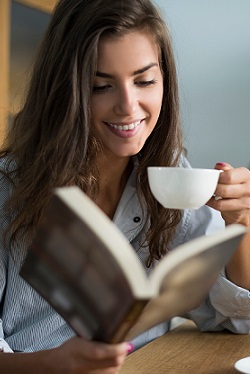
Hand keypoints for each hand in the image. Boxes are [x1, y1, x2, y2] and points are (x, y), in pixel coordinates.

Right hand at [0, 337, 131, 373]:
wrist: (54, 367)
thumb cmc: (68, 350)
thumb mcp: (79, 340)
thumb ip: (96, 340)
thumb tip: (116, 338)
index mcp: (78, 350)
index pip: (102, 352)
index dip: (118, 348)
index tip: (126, 344)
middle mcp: (81, 366)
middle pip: (111, 364)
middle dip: (122, 356)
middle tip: (125, 349)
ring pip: (112, 373)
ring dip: (118, 364)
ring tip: (119, 356)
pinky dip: (112, 372)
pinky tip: (112, 366)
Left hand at [206, 162, 249, 226]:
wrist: (246, 204)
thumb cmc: (239, 188)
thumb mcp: (235, 175)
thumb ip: (227, 170)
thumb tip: (219, 166)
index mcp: (246, 176)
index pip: (229, 176)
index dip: (218, 178)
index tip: (213, 178)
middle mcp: (248, 189)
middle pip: (224, 190)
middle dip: (213, 189)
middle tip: (209, 187)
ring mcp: (245, 202)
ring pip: (221, 202)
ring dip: (211, 198)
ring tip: (209, 194)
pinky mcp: (239, 212)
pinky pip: (221, 209)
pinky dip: (212, 204)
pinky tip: (211, 201)